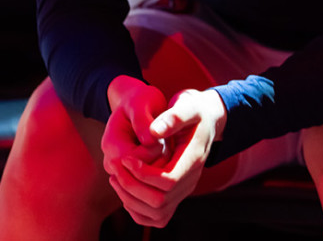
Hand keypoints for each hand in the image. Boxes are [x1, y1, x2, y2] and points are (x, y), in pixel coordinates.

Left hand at [108, 86, 227, 227]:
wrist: (206, 119)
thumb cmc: (194, 109)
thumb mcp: (187, 105)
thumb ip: (173, 117)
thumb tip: (153, 132)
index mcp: (194, 159)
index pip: (168, 181)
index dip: (143, 174)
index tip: (126, 158)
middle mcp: (191, 179)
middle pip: (160, 201)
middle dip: (133, 188)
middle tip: (116, 167)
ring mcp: (184, 189)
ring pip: (157, 213)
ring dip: (131, 200)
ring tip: (116, 177)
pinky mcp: (176, 193)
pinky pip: (157, 216)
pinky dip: (137, 209)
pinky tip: (125, 188)